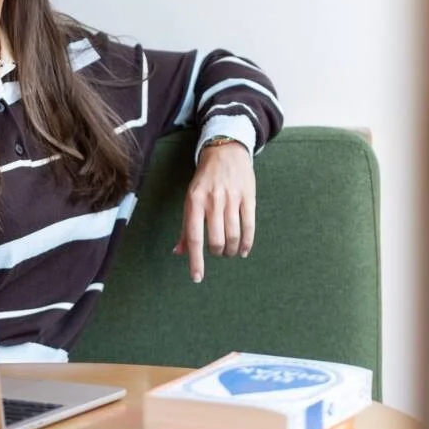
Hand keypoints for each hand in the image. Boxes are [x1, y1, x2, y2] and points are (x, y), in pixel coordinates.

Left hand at [174, 141, 255, 282]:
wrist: (226, 151)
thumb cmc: (205, 179)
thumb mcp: (190, 198)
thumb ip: (186, 226)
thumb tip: (178, 252)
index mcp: (194, 202)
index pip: (194, 237)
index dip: (196, 260)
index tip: (197, 277)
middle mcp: (212, 201)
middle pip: (216, 240)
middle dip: (218, 253)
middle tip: (218, 253)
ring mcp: (232, 198)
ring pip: (233, 235)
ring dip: (231, 250)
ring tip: (230, 252)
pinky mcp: (248, 197)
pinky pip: (249, 225)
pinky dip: (247, 242)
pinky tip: (243, 250)